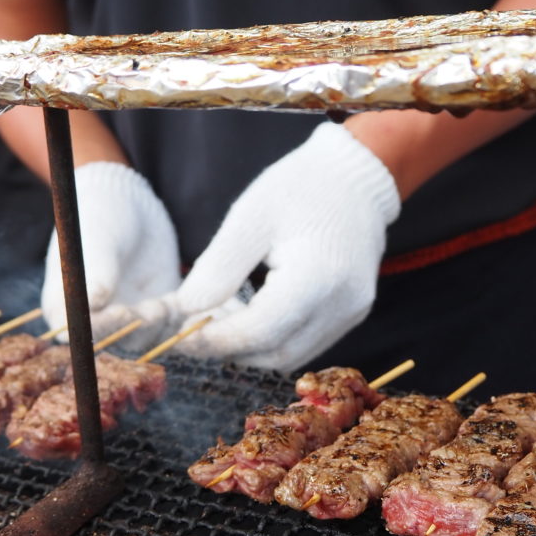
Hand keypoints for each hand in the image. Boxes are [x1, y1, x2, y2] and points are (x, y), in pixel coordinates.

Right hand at [41, 162, 180, 333]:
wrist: (130, 203)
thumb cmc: (99, 215)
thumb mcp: (96, 240)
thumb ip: (97, 272)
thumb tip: (94, 302)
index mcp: (64, 307)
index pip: (78, 332)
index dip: (101, 328)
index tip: (121, 310)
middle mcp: (95, 320)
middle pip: (113, 342)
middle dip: (135, 330)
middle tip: (152, 309)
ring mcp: (127, 318)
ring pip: (144, 338)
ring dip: (157, 327)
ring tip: (164, 304)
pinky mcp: (157, 312)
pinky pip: (169, 327)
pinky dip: (177, 321)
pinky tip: (184, 305)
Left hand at [169, 123, 400, 371]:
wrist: (356, 179)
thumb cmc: (301, 188)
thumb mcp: (249, 217)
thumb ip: (218, 268)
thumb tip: (184, 310)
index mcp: (318, 277)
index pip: (260, 332)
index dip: (216, 341)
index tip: (179, 336)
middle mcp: (342, 305)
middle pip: (274, 354)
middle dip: (228, 347)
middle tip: (193, 323)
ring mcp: (351, 314)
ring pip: (288, 356)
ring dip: (247, 346)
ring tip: (220, 312)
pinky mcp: (351, 316)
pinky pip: (304, 343)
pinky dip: (270, 339)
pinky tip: (249, 311)